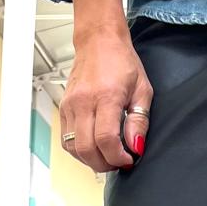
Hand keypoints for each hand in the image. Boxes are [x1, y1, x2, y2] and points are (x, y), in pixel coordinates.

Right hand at [61, 0, 152, 173]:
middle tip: (118, 161)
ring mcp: (70, 106)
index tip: (129, 159)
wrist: (98, 41)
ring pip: (73, 148)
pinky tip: (93, 147)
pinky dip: (79, 150)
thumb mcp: (143, 90)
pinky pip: (66, 140)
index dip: (118, 157)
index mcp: (106, 96)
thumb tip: (135, 146)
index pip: (106, 139)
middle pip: (87, 149)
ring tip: (107, 156)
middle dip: (105, 164)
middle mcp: (83, 102)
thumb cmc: (121, 62)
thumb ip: (139, 121)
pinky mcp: (63, 108)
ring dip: (91, 159)